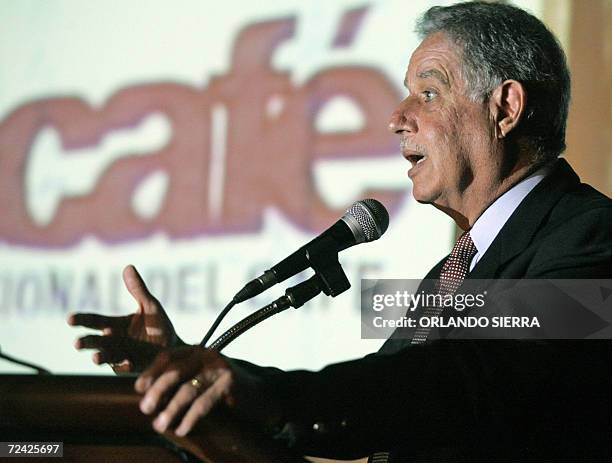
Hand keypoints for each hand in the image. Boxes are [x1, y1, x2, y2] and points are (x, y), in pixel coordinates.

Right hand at [68, 265, 183, 372]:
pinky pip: (126, 369)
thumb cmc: (159, 327)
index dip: (82, 320)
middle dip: (86, 342)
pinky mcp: (133, 368)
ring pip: (106, 357)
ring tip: (95, 358)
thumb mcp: (150, 306)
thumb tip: (128, 266)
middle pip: (96, 341)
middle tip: (78, 343)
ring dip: (100, 357)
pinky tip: (128, 362)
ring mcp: (121, 356)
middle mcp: (114, 341)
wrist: (175, 347)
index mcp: (115, 325)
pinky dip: (125, 366)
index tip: (70, 319)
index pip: (95, 321)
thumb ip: (138, 289)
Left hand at [135, 346, 276, 435]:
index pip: (168, 356)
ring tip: (160, 425)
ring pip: (188, 389)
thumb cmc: (224, 390)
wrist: (260, 395)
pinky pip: (204, 403)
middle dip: (157, 390)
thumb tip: (148, 396)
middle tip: (145, 408)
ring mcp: (219, 368)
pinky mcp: (230, 383)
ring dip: (171, 409)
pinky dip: (190, 418)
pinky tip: (182, 429)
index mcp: (196, 351)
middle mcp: (207, 355)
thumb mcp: (202, 378)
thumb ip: (181, 379)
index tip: (138, 388)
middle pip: (175, 371)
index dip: (151, 371)